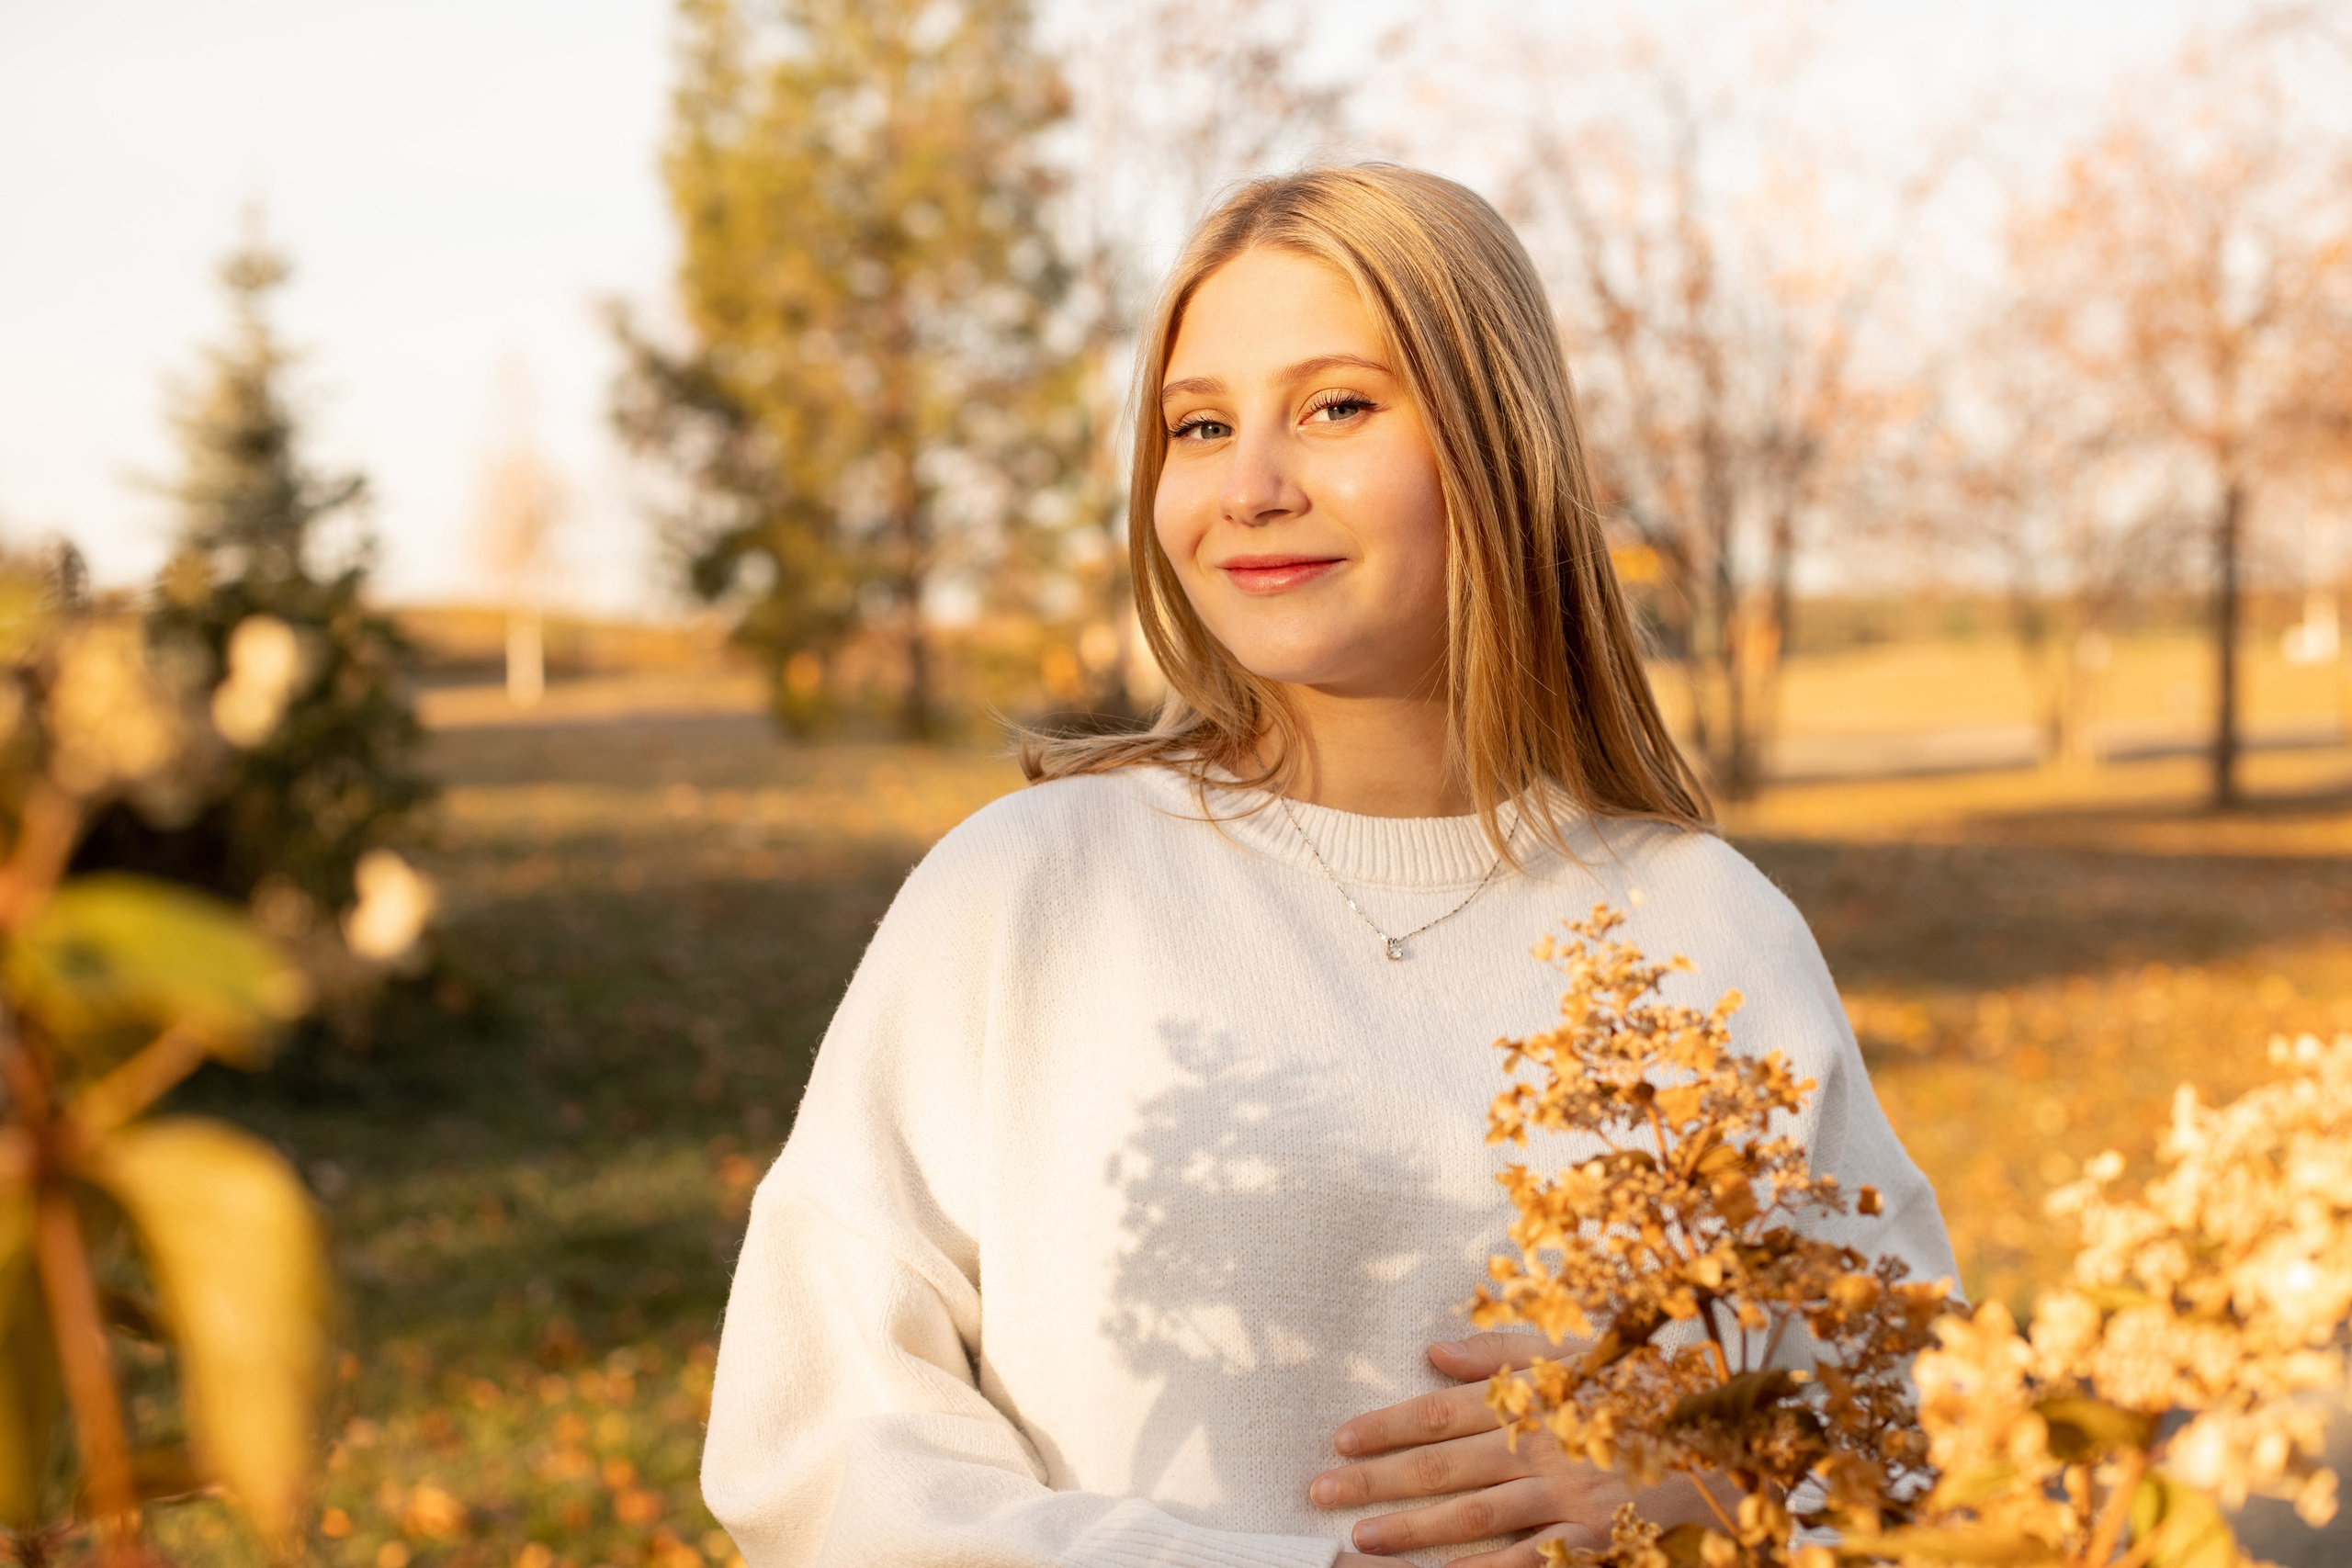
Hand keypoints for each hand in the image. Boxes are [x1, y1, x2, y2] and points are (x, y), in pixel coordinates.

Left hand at [1309, 1334, 1728, 1566]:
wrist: (1732, 1424)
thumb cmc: (1648, 1381)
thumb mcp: (1578, 1347)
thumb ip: (1504, 1348)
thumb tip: (1434, 1352)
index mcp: (1534, 1396)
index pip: (1444, 1411)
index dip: (1389, 1425)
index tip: (1341, 1438)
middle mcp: (1543, 1445)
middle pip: (1445, 1466)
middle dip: (1378, 1480)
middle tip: (1322, 1490)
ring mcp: (1569, 1496)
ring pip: (1475, 1518)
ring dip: (1413, 1532)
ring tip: (1359, 1541)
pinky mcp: (1597, 1538)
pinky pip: (1531, 1563)